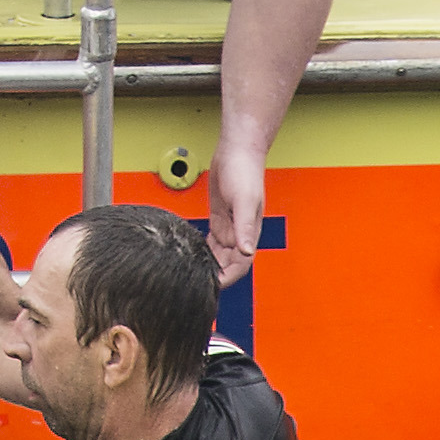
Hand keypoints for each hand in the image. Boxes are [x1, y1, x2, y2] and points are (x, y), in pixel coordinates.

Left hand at [205, 145, 265, 286]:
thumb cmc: (245, 172)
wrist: (237, 151)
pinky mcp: (219, 218)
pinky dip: (204, 250)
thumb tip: (246, 252)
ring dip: (208, 265)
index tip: (211, 288)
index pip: (240, 265)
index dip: (227, 278)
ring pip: (219, 255)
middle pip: (228, 263)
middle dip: (216, 276)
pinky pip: (212, 241)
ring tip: (190, 275)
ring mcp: (229, 225)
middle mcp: (240, 232)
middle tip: (194, 286)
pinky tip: (191, 255)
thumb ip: (245, 227)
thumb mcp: (244, 200)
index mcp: (249, 232)